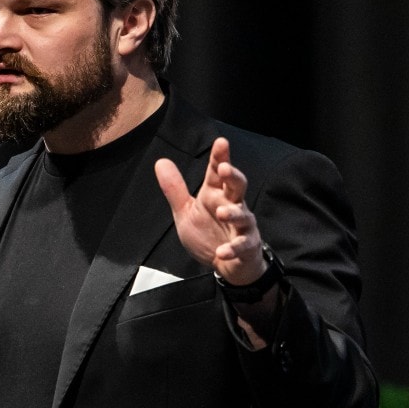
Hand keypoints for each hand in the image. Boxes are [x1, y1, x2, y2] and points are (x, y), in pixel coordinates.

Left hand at [154, 136, 265, 283]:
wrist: (227, 265)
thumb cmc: (208, 234)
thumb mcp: (185, 212)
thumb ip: (175, 189)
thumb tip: (161, 161)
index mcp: (215, 194)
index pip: (217, 172)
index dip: (220, 157)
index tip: (221, 142)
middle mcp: (231, 205)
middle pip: (237, 186)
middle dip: (233, 176)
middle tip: (224, 169)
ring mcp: (242, 225)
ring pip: (243, 215)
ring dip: (233, 213)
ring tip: (221, 212)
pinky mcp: (247, 245)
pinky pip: (243, 245)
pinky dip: (233, 248)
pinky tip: (222, 251)